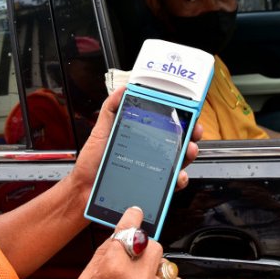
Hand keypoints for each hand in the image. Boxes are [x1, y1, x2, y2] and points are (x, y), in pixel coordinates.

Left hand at [70, 87, 201, 194]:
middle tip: (194, 131)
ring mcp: (152, 171)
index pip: (164, 126)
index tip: (187, 112)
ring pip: (179, 162)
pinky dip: (179, 180)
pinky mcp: (152, 189)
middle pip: (177, 142)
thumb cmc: (92, 163)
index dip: (179, 119)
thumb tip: (123, 89)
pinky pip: (171, 185)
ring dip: (189, 155)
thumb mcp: (101, 131)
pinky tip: (178, 176)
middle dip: (190, 135)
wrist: (85, 189)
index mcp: (140, 138)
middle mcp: (149, 154)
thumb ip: (111, 109)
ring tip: (189, 150)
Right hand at [70, 207, 183, 278]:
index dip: (132, 217)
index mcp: (112, 270)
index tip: (136, 213)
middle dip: (143, 248)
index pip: (129, 230)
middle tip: (134, 262)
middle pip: (152, 243)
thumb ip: (102, 255)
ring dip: (154, 267)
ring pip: (165, 261)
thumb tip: (118, 235)